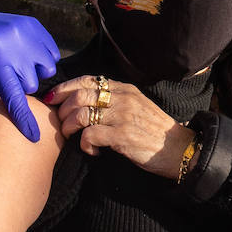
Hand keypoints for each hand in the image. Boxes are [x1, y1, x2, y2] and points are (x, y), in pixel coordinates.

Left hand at [0, 0, 59, 148]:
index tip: (33, 137)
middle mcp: (13, 41)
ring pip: (46, 69)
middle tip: (3, 80)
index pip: (14, 95)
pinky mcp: (33, 24)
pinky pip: (51, 52)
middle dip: (20, 87)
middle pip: (32, 84)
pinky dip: (42, 59)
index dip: (23, 119)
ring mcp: (26, 30)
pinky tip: (24, 58)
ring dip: (33, 73)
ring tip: (14, 68)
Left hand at [45, 75, 192, 178]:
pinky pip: (90, 135)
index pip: (87, 80)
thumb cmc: (155, 131)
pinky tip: (92, 151)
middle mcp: (123, 98)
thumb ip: (116, 100)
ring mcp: (123, 116)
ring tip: (72, 136)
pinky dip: (84, 145)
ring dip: (70, 126)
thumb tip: (85, 102)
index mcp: (125, 89)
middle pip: (79, 95)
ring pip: (81, 113)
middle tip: (60, 123)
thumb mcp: (137, 106)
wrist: (180, 149)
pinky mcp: (123, 135)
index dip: (64, 88)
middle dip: (62, 109)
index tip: (51, 98)